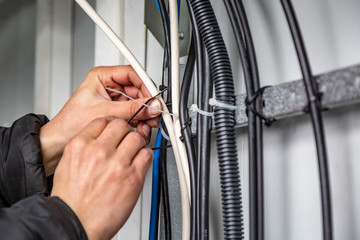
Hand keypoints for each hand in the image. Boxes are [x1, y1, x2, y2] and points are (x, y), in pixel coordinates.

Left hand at [40, 65, 160, 175]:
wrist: (61, 140)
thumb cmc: (71, 123)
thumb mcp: (105, 112)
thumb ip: (132, 109)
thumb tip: (152, 106)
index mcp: (101, 76)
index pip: (131, 74)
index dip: (145, 85)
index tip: (154, 97)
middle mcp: (109, 86)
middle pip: (137, 88)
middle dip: (146, 102)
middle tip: (154, 112)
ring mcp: (113, 99)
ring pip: (137, 101)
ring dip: (144, 112)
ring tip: (148, 121)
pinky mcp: (116, 111)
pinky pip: (134, 112)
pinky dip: (140, 119)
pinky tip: (142, 125)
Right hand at [51, 117, 152, 239]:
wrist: (75, 222)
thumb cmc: (71, 199)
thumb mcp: (68, 164)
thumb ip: (85, 147)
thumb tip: (102, 138)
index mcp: (80, 145)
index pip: (103, 121)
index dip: (112, 125)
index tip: (115, 130)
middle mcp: (98, 151)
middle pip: (121, 125)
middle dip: (125, 132)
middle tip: (126, 140)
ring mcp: (117, 164)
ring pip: (136, 138)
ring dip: (136, 144)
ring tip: (133, 153)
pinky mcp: (133, 177)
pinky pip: (147, 155)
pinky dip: (145, 156)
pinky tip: (139, 162)